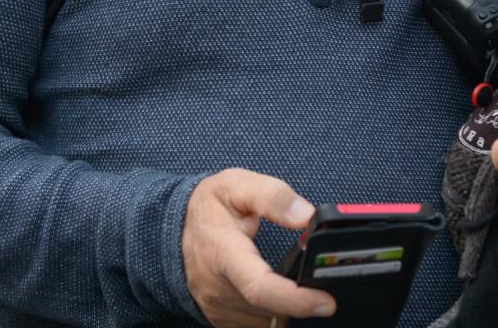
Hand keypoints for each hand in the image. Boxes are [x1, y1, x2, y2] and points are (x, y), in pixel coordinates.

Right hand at [181, 169, 335, 327]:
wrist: (172, 228)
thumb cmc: (209, 206)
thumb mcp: (236, 184)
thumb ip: (272, 196)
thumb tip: (306, 215)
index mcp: (224, 252)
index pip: (259, 287)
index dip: (295, 299)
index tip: (325, 301)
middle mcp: (218, 288)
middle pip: (268, 310)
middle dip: (302, 304)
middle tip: (326, 289)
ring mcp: (217, 307)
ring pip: (264, 322)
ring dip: (287, 310)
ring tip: (303, 287)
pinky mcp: (219, 318)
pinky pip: (255, 325)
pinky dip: (274, 315)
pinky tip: (283, 297)